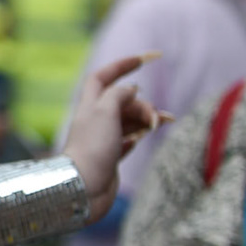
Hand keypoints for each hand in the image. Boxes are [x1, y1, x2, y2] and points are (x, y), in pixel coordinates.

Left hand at [61, 54, 163, 219]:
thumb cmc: (93, 147)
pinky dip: (140, 134)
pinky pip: (130, 139)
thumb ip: (119, 94)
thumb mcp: (106, 111)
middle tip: (153, 117)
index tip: (145, 58)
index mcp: (89, 105)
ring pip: (129, 120)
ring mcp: (103, 139)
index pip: (102, 77)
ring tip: (160, 124)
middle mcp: (95, 120)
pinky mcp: (111, 156)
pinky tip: (144, 136)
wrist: (84, 187)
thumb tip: (131, 88)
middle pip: (123, 101)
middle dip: (142, 103)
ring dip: (146, 118)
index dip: (121, 65)